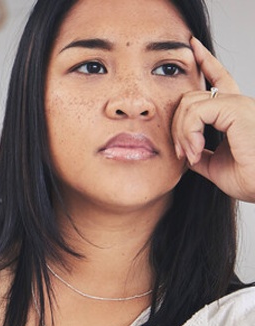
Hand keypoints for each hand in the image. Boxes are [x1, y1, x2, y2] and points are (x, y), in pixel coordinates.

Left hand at [172, 36, 254, 201]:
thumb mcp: (214, 165)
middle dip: (177, 125)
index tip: (192, 47)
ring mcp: (240, 105)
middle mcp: (238, 104)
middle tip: (182, 154)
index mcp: (234, 113)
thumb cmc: (250, 180)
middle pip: (191, 97)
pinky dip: (188, 133)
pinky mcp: (238, 110)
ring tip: (190, 156)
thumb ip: (198, 152)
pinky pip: (197, 111)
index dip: (206, 63)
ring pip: (190, 103)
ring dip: (181, 133)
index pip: (218, 81)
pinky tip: (194, 152)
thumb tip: (184, 149)